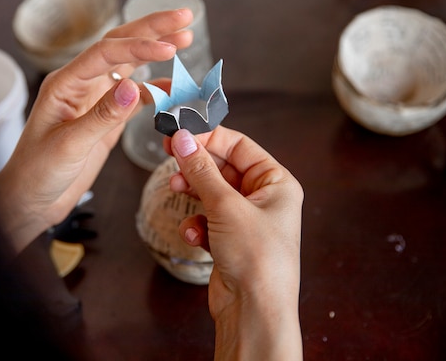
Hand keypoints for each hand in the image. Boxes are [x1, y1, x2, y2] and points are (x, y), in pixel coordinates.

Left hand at [0, 9, 192, 252]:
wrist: (32, 200)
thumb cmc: (38, 172)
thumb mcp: (69, 145)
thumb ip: (103, 116)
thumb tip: (135, 86)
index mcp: (65, 84)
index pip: (106, 53)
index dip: (139, 46)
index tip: (169, 48)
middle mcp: (81, 85)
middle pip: (120, 46)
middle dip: (152, 29)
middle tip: (185, 16)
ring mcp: (96, 100)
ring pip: (130, 66)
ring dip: (156, 52)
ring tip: (185, 39)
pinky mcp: (107, 118)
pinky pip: (136, 97)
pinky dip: (156, 90)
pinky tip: (175, 88)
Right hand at [165, 127, 302, 359]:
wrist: (255, 311)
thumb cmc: (257, 258)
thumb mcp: (226, 205)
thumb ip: (201, 170)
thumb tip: (182, 139)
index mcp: (276, 183)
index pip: (239, 146)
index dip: (208, 138)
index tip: (179, 134)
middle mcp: (264, 199)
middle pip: (223, 168)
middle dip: (196, 165)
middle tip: (169, 156)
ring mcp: (246, 221)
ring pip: (211, 193)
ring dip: (192, 191)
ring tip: (176, 189)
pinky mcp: (230, 241)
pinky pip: (207, 220)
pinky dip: (197, 223)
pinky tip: (194, 234)